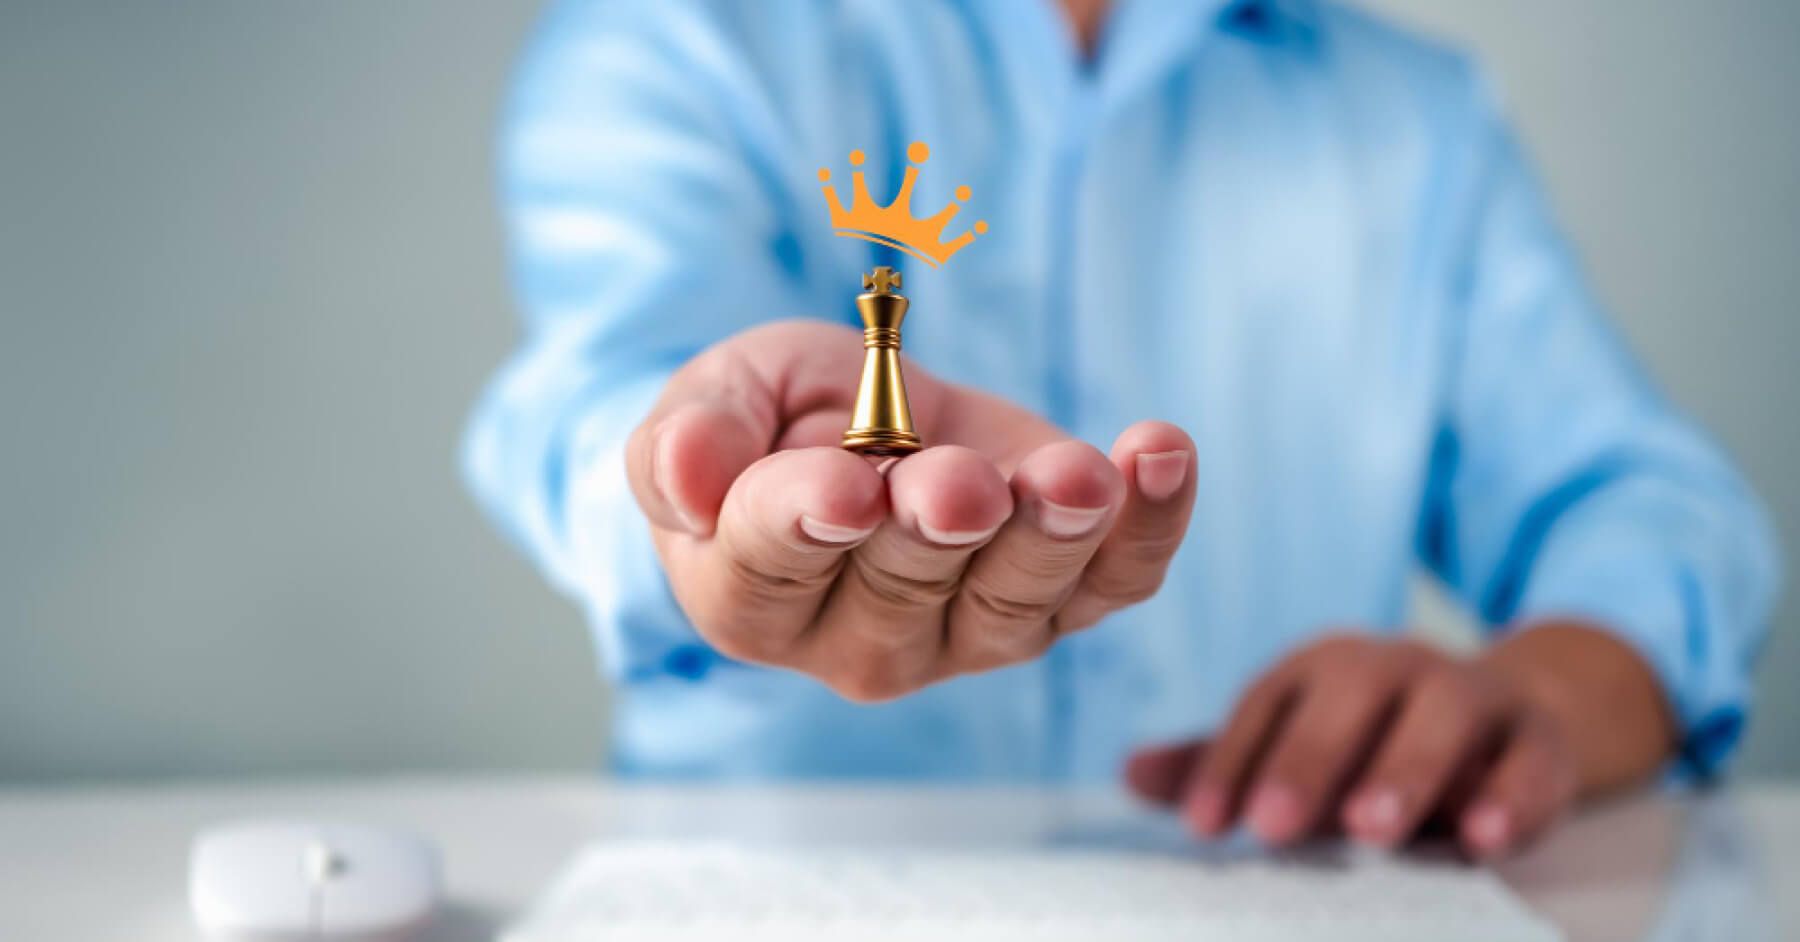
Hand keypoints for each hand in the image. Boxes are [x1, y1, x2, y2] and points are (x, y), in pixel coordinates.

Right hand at [625, 320, 1196, 701]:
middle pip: (906, 591)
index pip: (775, 569)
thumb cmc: (772, 421)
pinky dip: (1149, 525)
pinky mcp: (1058, 599)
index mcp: (751, 595)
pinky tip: (1162, 453)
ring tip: (1080, 473)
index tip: (847, 492)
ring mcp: (968, 631)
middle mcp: (861, 637)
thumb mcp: (716, 398)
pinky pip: (1113, 582)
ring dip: (1053, 534)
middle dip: (941, 529)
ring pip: (1017, 600)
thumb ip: (689, 436)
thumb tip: (685, 474)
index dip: (808, 526)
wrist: (861, 423)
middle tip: (964, 483)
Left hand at [1124, 623, 1674, 857]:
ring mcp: (1472, 694)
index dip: (1230, 761)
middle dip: (1309, 760)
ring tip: (1370, 830)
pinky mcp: (1539, 736)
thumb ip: (1224, 765)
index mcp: (1323, 668)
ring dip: (1406, 770)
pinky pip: (1532, 757)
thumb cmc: (1374, 745)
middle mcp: (1394, 666)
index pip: (1267, 703)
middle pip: (1351, 695)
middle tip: (1273, 828)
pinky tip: (1486, 839)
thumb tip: (1131, 773)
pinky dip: (1514, 795)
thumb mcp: (1300, 751)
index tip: (1202, 826)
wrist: (1508, 719)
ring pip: (1444, 714)